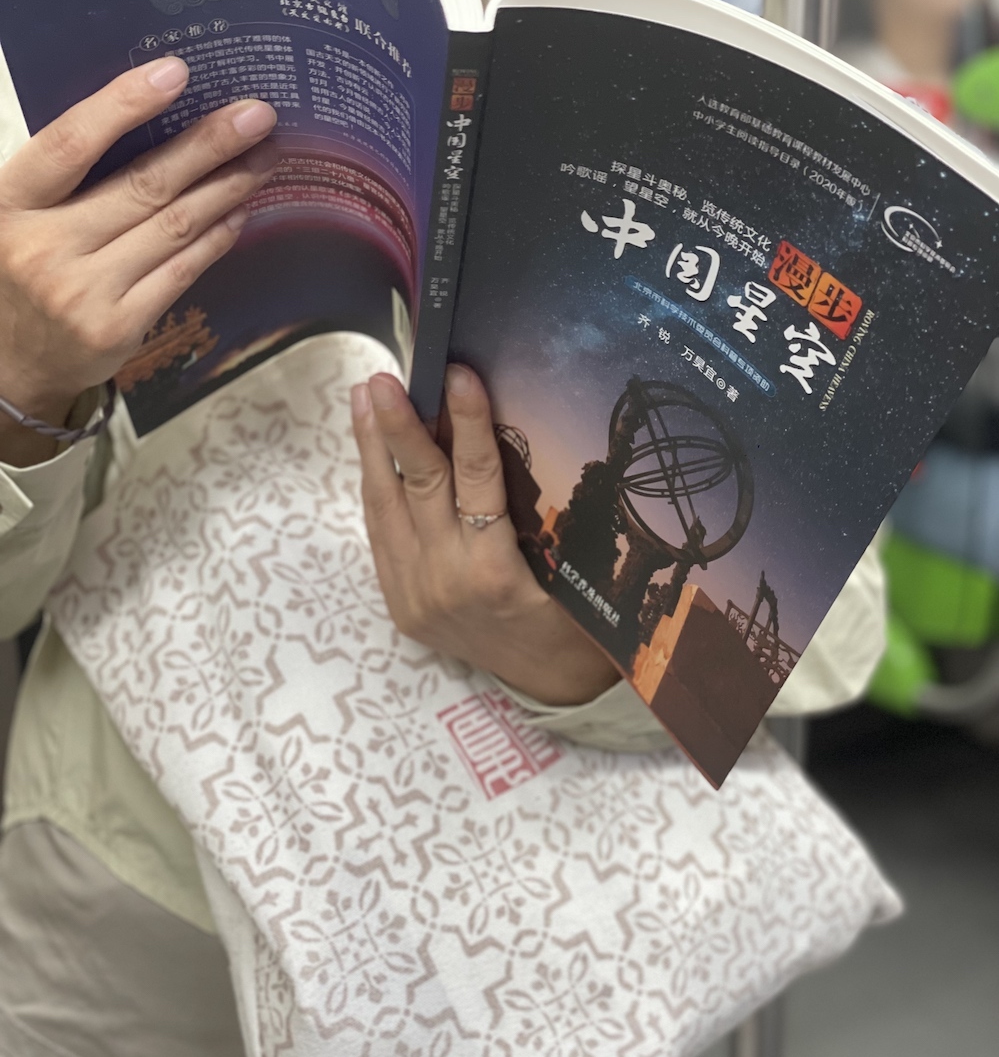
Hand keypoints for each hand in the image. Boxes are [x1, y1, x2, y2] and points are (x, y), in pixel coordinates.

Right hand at [0, 56, 278, 465]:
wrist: (11, 364)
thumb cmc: (23, 271)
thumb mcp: (21, 217)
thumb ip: (70, 179)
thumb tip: (157, 123)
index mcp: (12, 203)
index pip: (70, 143)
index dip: (122, 104)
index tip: (175, 72)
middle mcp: (45, 246)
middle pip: (142, 185)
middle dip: (207, 146)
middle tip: (257, 116)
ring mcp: (84, 291)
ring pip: (171, 228)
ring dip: (225, 189)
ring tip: (263, 158)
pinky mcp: (119, 327)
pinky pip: (180, 272)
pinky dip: (215, 238)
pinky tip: (240, 210)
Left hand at [352, 364, 620, 706]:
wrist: (550, 682)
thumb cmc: (574, 616)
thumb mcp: (568, 561)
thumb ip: (531, 508)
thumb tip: (499, 432)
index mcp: (496, 573)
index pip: (478, 478)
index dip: (468, 421)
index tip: (459, 374)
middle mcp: (446, 582)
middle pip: (418, 486)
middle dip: (399, 426)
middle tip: (384, 379)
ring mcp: (415, 595)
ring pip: (386, 506)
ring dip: (373, 448)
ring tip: (366, 398)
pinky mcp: (399, 604)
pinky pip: (383, 534)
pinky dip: (378, 488)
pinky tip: (374, 452)